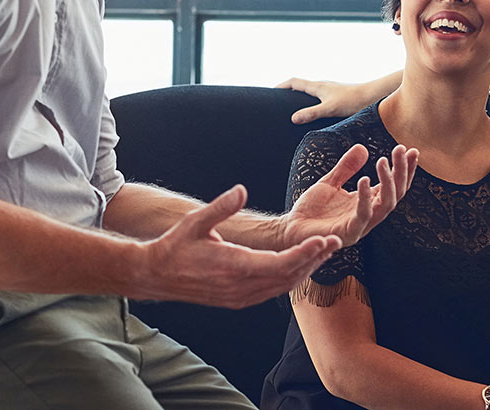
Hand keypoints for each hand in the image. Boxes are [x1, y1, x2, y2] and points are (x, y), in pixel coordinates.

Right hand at [134, 185, 340, 308]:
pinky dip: (290, 278)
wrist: (155, 276)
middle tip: (334, 243)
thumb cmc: (174, 246)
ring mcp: (240, 297)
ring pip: (282, 286)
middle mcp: (240, 287)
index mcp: (232, 267)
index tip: (324, 240)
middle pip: (288, 276)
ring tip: (323, 252)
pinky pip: (272, 291)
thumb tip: (241, 189)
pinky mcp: (239, 300)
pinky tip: (301, 266)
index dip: (305, 253)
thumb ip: (220, 207)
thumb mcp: (194, 222)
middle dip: (313, 260)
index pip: (280, 263)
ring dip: (305, 270)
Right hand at [278, 77, 375, 124]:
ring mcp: (331, 91)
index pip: (294, 82)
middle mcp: (323, 86)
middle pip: (301, 86)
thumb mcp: (330, 109)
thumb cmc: (353, 101)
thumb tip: (293, 118)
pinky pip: (320, 97)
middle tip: (277, 102)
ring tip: (294, 109)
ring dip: (301, 97)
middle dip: (288, 92)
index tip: (269, 92)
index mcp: (318, 86)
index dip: (281, 86)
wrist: (375, 96)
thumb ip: (311, 113)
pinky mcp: (339, 97)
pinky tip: (316, 114)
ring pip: (312, 91)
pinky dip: (312, 102)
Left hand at [280, 143, 420, 248]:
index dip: (405, 169)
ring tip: (383, 160)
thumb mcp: (329, 182)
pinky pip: (363, 215)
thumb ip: (346, 167)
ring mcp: (361, 225)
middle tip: (401, 149)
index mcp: (368, 202)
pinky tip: (364, 179)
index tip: (411, 150)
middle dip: (401, 171)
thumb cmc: (311, 210)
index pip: (395, 185)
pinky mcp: (348, 233)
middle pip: (396, 194)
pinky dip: (366, 198)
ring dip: (388, 182)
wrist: (290, 229)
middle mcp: (369, 214)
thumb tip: (362, 148)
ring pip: (386, 205)